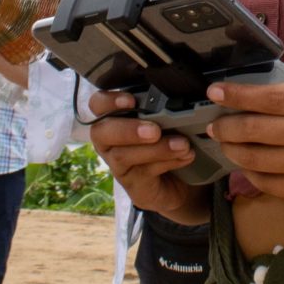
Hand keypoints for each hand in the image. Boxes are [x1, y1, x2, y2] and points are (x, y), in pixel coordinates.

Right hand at [88, 89, 207, 223]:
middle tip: (155, 131)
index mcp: (115, 117)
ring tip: (182, 145)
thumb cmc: (168, 138)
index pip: (98, 104)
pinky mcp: (133, 185)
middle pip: (101, 132)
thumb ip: (162, 108)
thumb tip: (177, 98)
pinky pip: (143, 172)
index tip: (131, 100)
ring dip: (155, 149)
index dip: (109, 101)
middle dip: (128, 130)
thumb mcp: (165, 119)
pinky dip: (167, 162)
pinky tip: (185, 156)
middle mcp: (109, 141)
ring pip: (123, 155)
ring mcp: (118, 165)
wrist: (180, 179)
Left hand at [207, 4, 283, 199]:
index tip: (214, 91)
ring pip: (258, 160)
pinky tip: (246, 164)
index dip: (238, 95)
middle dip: (226, 126)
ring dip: (234, 150)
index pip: (269, 98)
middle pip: (256, 131)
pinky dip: (252, 175)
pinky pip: (272, 185)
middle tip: (211, 122)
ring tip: (224, 141)